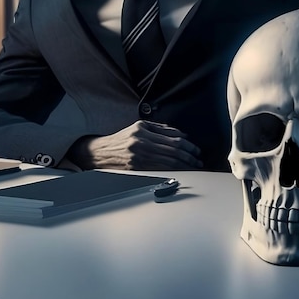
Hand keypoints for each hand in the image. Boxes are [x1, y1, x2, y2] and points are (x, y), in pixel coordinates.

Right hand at [67, 120, 203, 169]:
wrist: (100, 152)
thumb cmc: (122, 139)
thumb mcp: (139, 127)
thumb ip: (160, 129)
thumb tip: (182, 135)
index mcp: (142, 130)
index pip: (171, 139)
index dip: (187, 146)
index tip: (196, 150)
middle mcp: (140, 143)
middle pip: (172, 151)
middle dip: (189, 156)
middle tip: (199, 160)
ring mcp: (138, 157)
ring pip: (168, 162)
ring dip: (184, 165)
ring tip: (194, 167)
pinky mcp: (136, 168)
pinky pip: (159, 170)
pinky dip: (173, 171)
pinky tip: (181, 172)